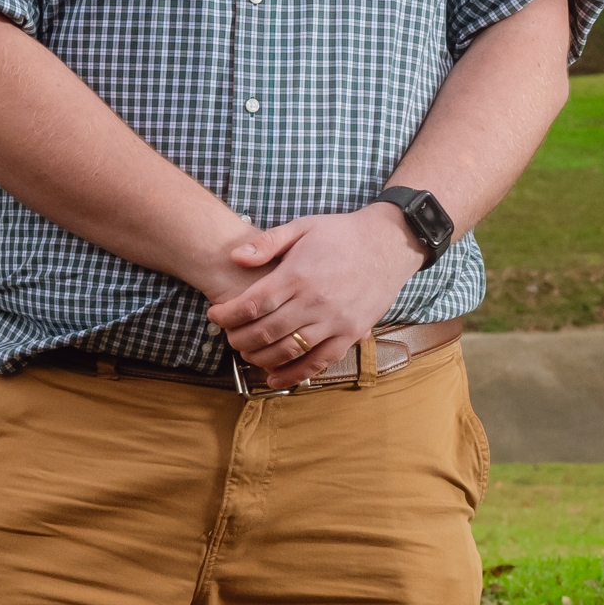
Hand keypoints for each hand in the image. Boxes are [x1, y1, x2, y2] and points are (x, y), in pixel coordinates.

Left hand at [206, 205, 422, 387]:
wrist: (388, 244)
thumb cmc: (341, 234)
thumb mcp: (302, 226)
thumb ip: (267, 242)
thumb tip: (235, 258)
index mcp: (298, 275)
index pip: (252, 304)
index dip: (227, 314)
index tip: (215, 315)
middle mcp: (315, 302)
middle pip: (265, 331)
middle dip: (238, 338)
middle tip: (229, 335)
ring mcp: (334, 321)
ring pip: (288, 351)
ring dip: (260, 357)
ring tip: (247, 352)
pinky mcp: (351, 334)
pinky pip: (318, 362)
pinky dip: (293, 374)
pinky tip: (274, 378)